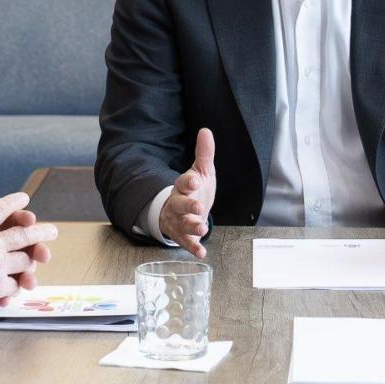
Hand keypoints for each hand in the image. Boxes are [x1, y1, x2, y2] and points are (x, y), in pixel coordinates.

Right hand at [0, 193, 57, 307]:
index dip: (13, 203)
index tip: (24, 198)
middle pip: (24, 233)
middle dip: (40, 231)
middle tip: (53, 231)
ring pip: (25, 259)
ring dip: (33, 259)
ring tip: (42, 257)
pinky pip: (14, 283)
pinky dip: (16, 285)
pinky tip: (19, 285)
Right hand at [159, 128, 216, 257]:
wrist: (180, 210)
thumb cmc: (193, 189)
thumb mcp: (200, 170)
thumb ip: (204, 153)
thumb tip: (206, 131)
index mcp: (183, 186)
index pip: (184, 182)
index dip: (189, 182)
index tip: (195, 181)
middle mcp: (178, 203)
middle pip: (180, 205)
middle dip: (188, 207)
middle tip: (199, 208)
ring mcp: (179, 220)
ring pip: (182, 224)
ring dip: (192, 227)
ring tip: (201, 230)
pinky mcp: (183, 235)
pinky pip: (186, 242)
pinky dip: (193, 248)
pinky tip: (202, 253)